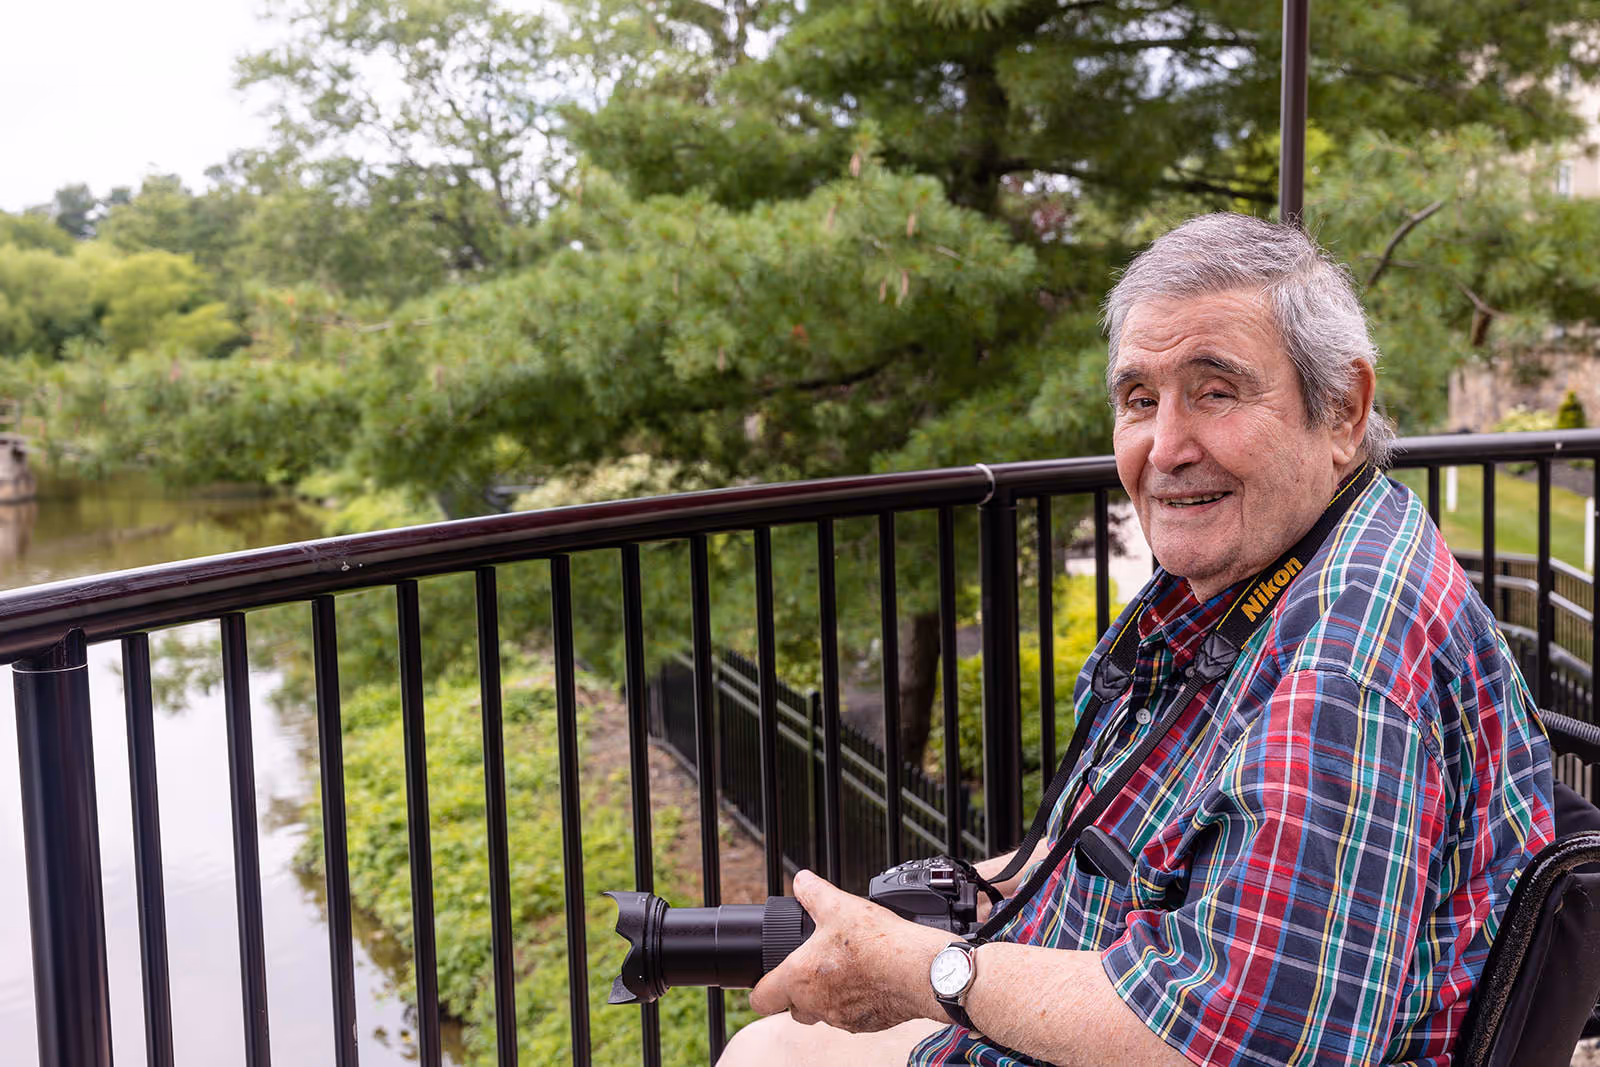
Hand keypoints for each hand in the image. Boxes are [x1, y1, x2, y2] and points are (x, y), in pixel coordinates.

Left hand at [747, 869, 947, 1032]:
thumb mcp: (839, 905)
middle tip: (813, 967)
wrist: (918, 970)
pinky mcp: (866, 1025)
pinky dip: (854, 1002)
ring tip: (845, 969)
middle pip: (792, 1008)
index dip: (760, 989)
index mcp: (800, 978)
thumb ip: (814, 893)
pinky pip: (850, 1017)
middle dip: (797, 992)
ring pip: (822, 1012)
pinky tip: (869, 979)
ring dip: (827, 996)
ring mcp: (841, 1018)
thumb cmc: (877, 942)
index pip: (761, 999)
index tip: (768, 978)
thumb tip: (802, 880)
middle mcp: (816, 1004)